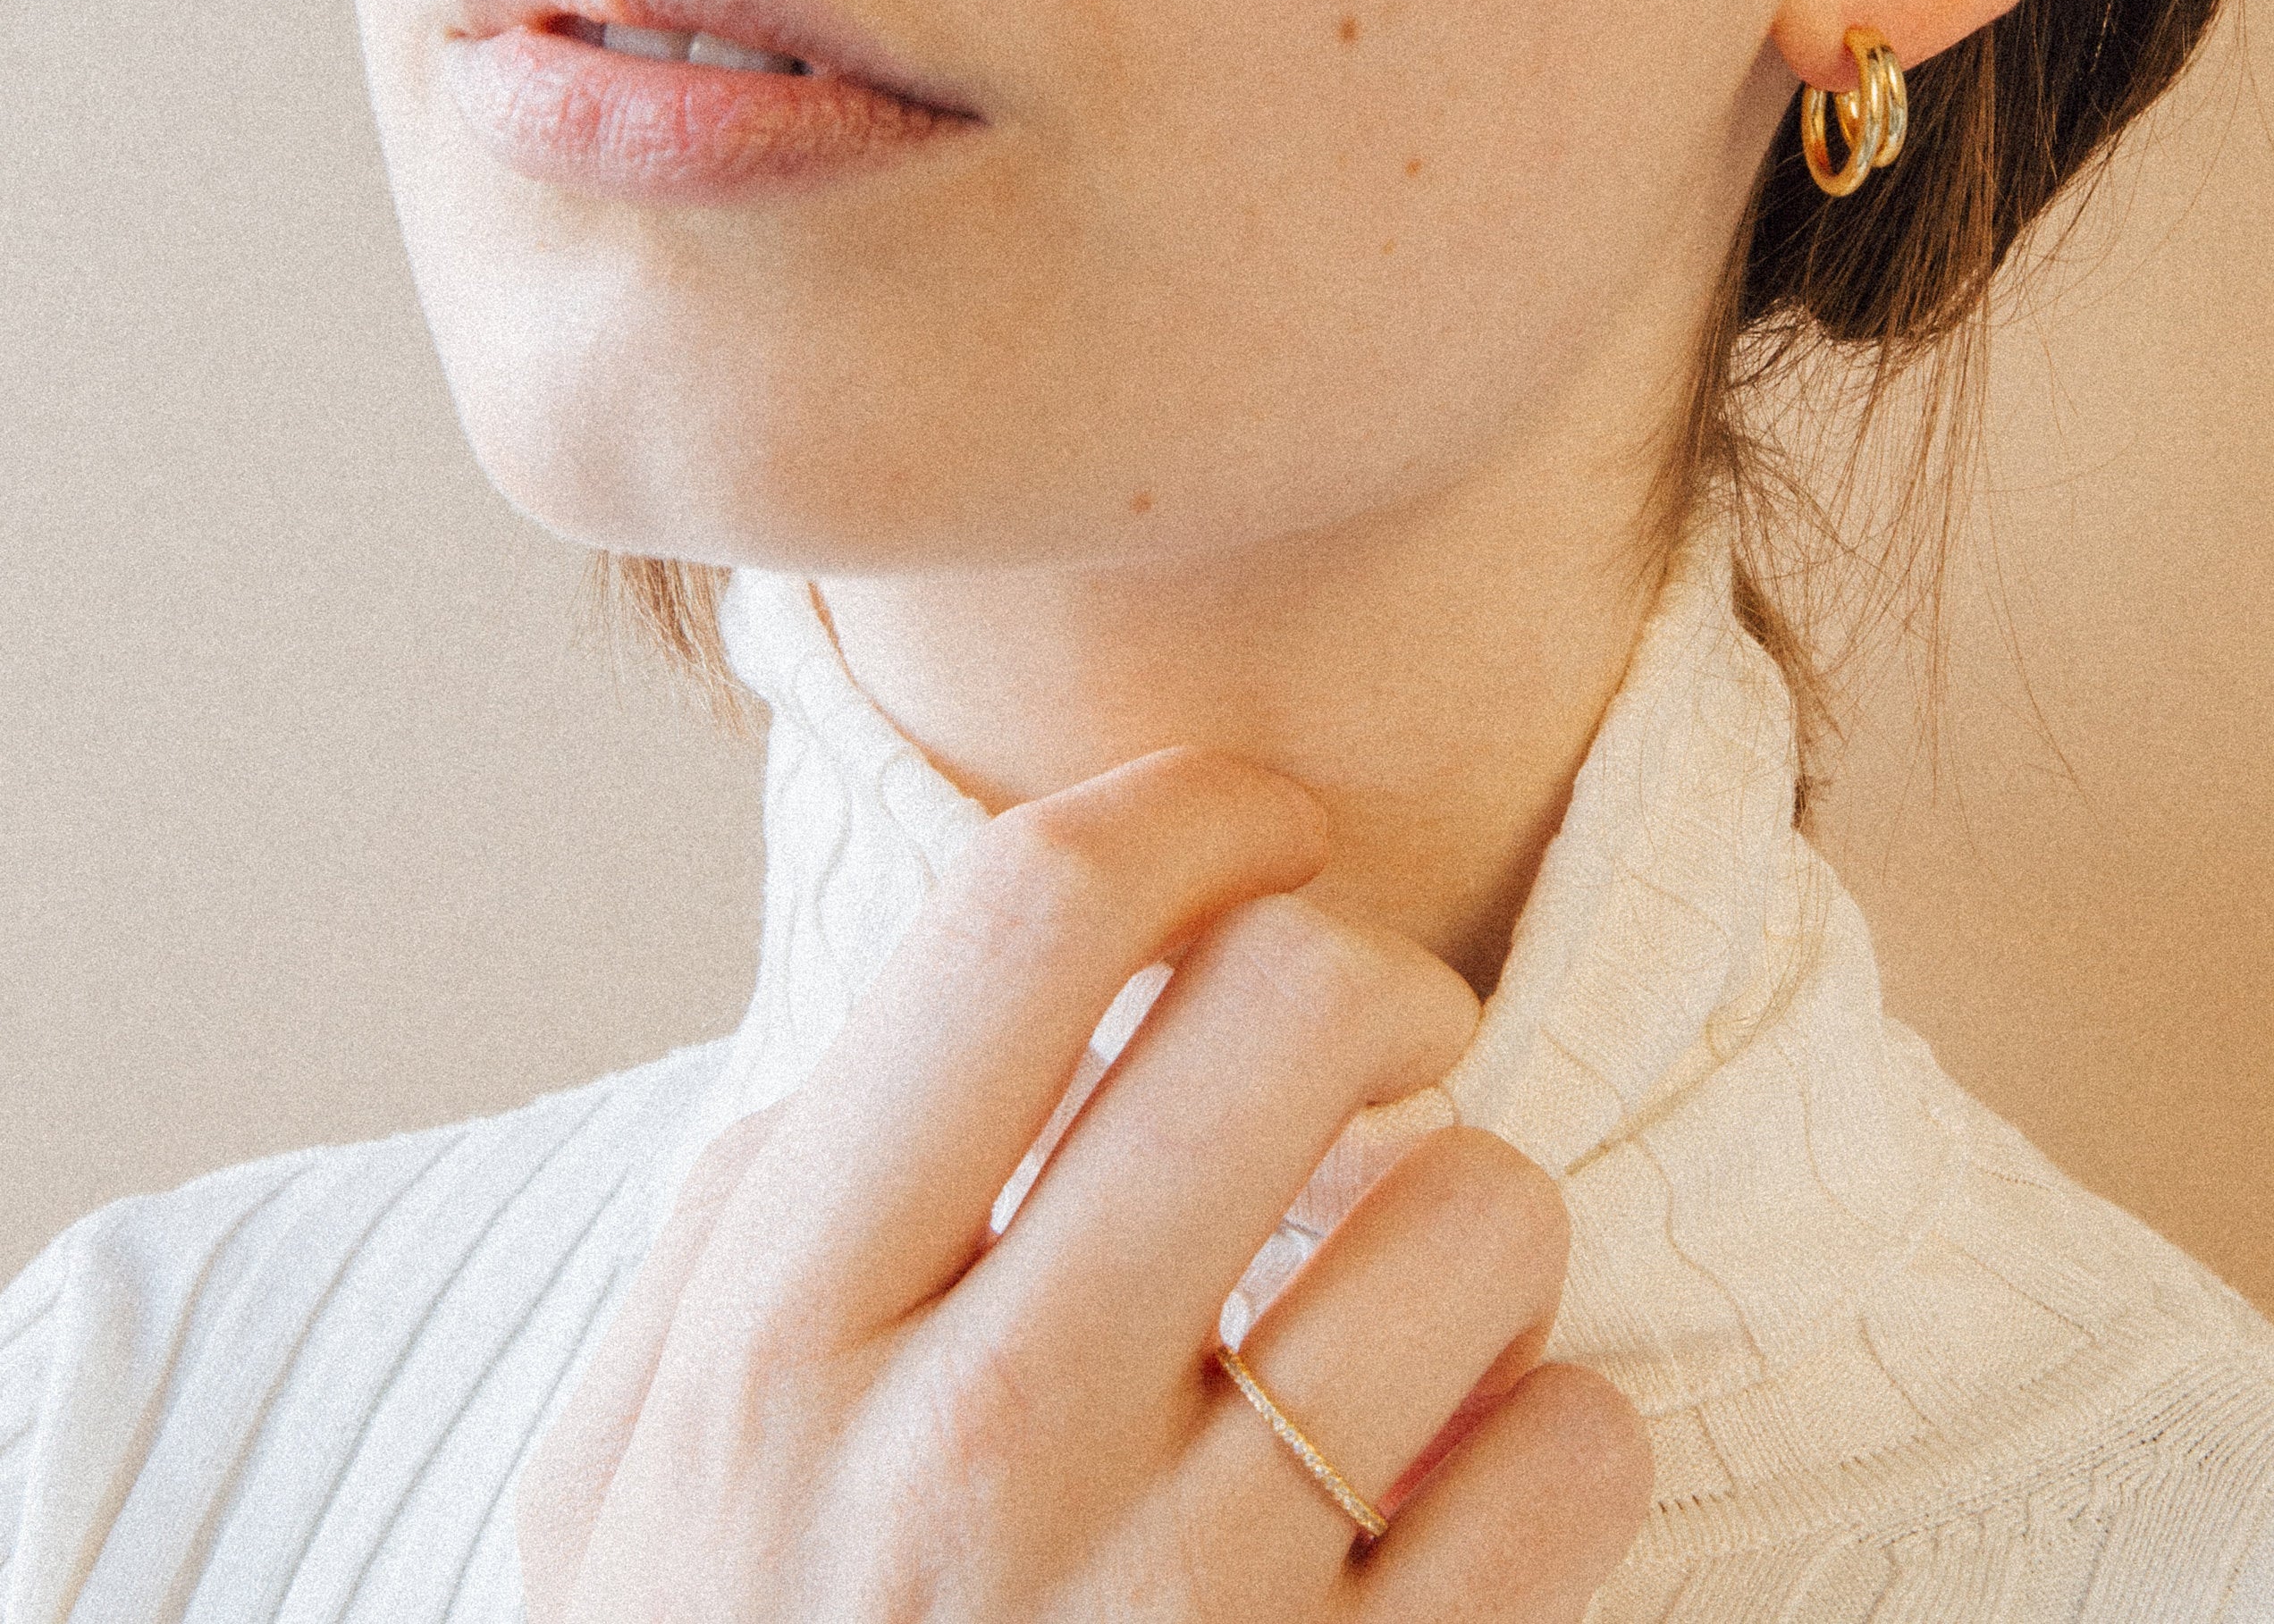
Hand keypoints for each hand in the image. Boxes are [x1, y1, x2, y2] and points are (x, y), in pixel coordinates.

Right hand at [517, 747, 1650, 1619]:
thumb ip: (744, 1223)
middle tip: (1373, 1040)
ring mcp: (1181, 1609)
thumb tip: (931, 1020)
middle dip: (1375, 973)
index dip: (1187, 807)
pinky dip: (1552, 1429)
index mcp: (784, 1334)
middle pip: (1294, 1006)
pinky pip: (1573, 1458)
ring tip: (1399, 1289)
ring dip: (1470, 1215)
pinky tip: (1459, 1473)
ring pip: (1477, 1214)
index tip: (1254, 825)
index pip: (1029, 921)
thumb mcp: (624, 1476)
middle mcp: (980, 1447)